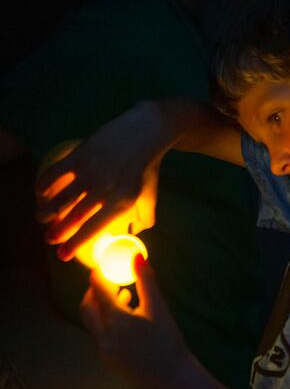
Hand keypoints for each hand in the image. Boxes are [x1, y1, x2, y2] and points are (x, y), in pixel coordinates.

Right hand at [36, 102, 169, 260]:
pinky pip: (55, 173)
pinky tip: (42, 192)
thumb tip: (137, 233)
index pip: (93, 229)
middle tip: (49, 239)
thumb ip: (146, 217)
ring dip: (46, 211)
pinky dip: (44, 185)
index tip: (62, 256)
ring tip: (41, 218)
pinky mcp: (80, 155)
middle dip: (57, 232)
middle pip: (73, 217)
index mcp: (122, 203)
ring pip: (60, 198)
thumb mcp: (149, 194)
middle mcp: (105, 190)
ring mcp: (91, 172)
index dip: (75, 244)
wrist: (145, 132)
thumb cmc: (147, 166)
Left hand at [81, 255, 224, 388]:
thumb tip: (137, 257)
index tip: (101, 267)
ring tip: (124, 298)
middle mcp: (103, 336)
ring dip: (101, 308)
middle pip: (87, 308)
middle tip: (107, 282)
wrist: (172, 376)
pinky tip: (127, 321)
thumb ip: (147, 281)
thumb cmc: (168, 341)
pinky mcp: (107, 360)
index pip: (99, 292)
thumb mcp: (159, 308)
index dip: (99, 276)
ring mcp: (103, 351)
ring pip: (93, 323)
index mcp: (116, 321)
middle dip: (94, 293)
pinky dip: (106, 323)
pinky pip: (100, 336)